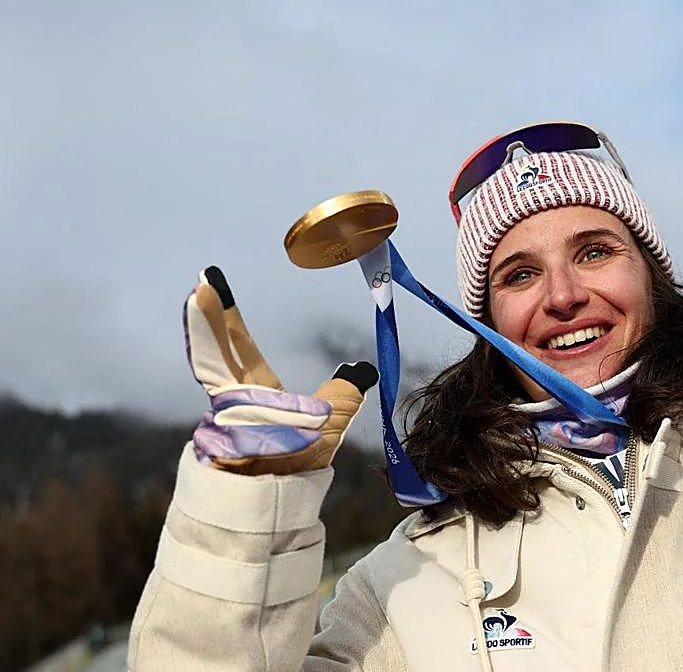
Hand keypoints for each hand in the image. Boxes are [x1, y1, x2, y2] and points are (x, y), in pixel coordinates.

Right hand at [184, 265, 376, 475]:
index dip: (225, 318)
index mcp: (252, 395)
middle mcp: (227, 408)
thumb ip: (338, 396)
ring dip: (280, 423)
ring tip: (299, 439)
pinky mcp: (212, 457)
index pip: (238, 350)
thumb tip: (362, 368)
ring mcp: (215, 432)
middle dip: (208, 326)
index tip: (209, 282)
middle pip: (216, 361)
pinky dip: (267, 443)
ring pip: (247, 409)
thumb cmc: (291, 474)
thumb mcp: (326, 429)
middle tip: (201, 288)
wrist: (273, 519)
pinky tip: (277, 451)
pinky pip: (244, 439)